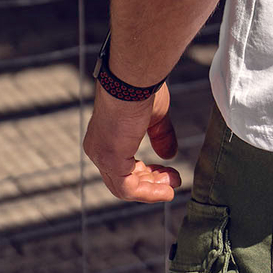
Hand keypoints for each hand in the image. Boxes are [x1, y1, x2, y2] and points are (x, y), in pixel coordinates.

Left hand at [84, 81, 181, 201]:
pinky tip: (167, 190)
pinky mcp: (110, 160)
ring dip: (150, 189)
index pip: (123, 163)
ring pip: (124, 186)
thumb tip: (169, 155)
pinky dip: (147, 193)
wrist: (133, 80)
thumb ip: (160, 136)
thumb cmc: (142, 89)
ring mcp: (102, 156)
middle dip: (150, 180)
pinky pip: (127, 188)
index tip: (167, 170)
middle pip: (123, 177)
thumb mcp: (155, 115)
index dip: (146, 170)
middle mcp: (98, 148)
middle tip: (173, 180)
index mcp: (106, 135)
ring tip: (172, 187)